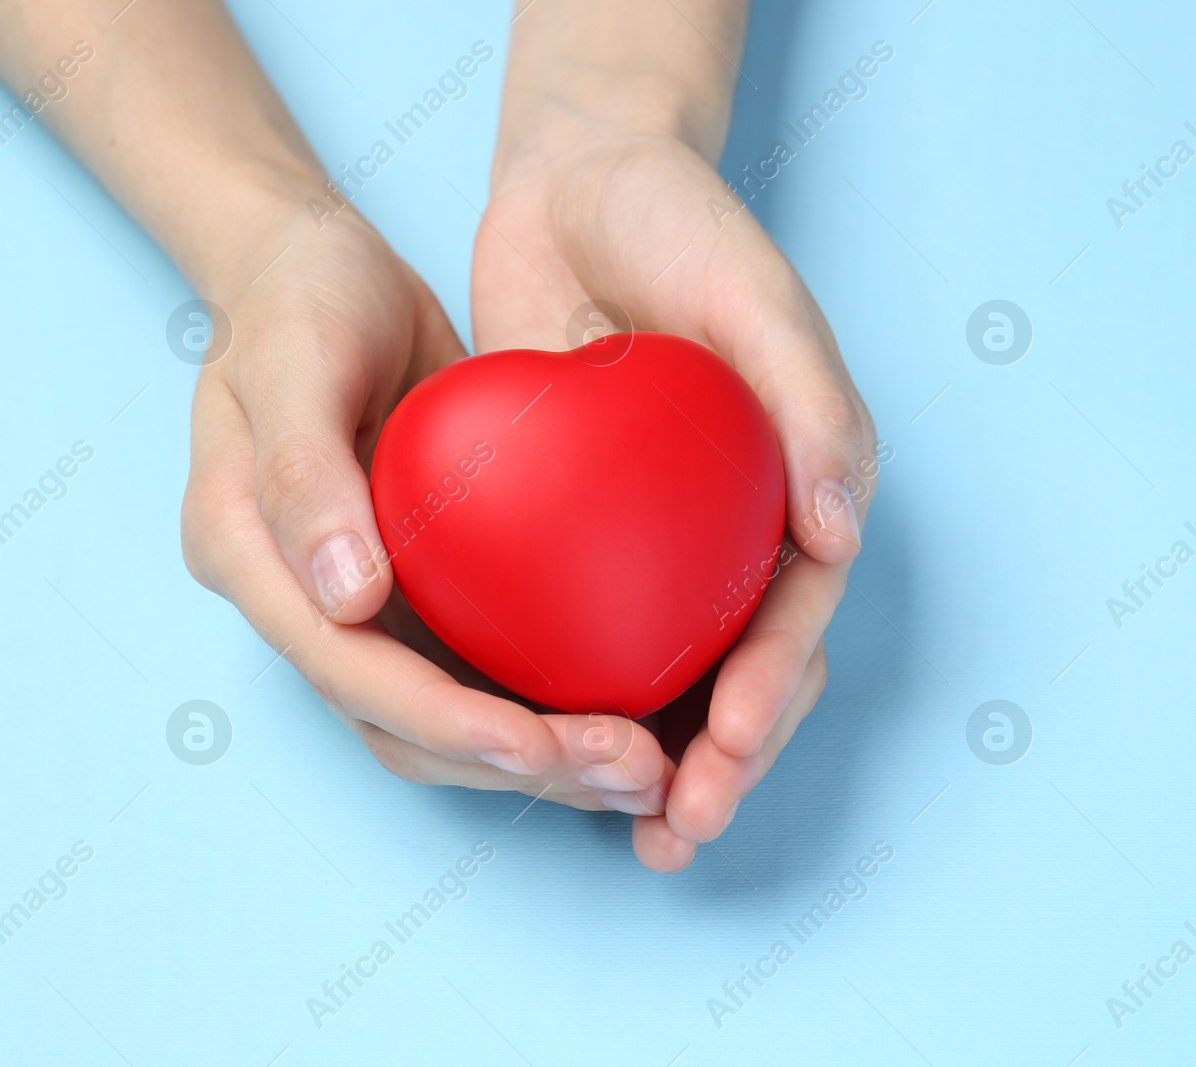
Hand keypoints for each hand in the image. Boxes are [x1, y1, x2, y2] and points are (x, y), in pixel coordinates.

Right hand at [179, 198, 670, 818]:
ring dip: (548, 758)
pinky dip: (555, 706)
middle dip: (518, 764)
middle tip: (634, 770)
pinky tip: (637, 711)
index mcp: (252, 562)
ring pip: (452, 724)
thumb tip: (345, 600)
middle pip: (410, 729)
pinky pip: (489, 672)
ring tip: (651, 767)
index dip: (448, 725)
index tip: (541, 746)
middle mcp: (307, 606)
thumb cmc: (301, 300)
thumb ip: (304, 475)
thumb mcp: (291, 357)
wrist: (322, 276)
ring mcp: (366, 608)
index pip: (352, 677)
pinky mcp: (427, 593)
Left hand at [470, 110, 878, 871]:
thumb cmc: (682, 227)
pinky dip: (586, 701)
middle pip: (747, 671)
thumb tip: (845, 527)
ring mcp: (666, 542)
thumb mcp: (756, 295)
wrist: (578, 185)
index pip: (797, 615)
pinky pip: (594, 633)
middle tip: (677, 830)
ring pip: (676, 677)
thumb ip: (814, 400)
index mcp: (801, 489)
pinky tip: (556, 754)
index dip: (768, 693)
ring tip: (642, 837)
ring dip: (663, 765)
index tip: (720, 750)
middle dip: (724, 763)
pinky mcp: (590, 536)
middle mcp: (742, 531)